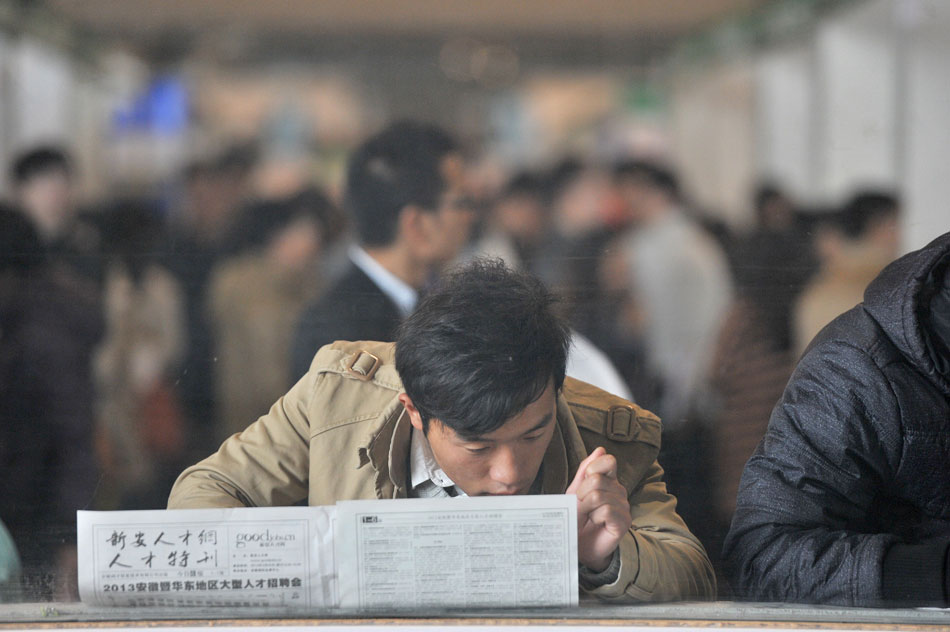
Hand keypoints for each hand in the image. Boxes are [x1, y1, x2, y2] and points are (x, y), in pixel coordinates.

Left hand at [566, 446, 631, 570]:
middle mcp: (619, 490)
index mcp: (609, 480)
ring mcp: (623, 506)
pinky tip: (596, 522)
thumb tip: (600, 449)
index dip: (592, 469)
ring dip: (586, 508)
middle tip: (581, 505)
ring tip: (588, 516)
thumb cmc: (577, 517)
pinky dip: (594, 517)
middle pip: (596, 480)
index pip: (608, 461)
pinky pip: (606, 511)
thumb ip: (585, 471)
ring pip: (598, 496)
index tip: (583, 484)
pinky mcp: (624, 521)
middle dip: (581, 493)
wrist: (580, 545)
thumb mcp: (575, 491)